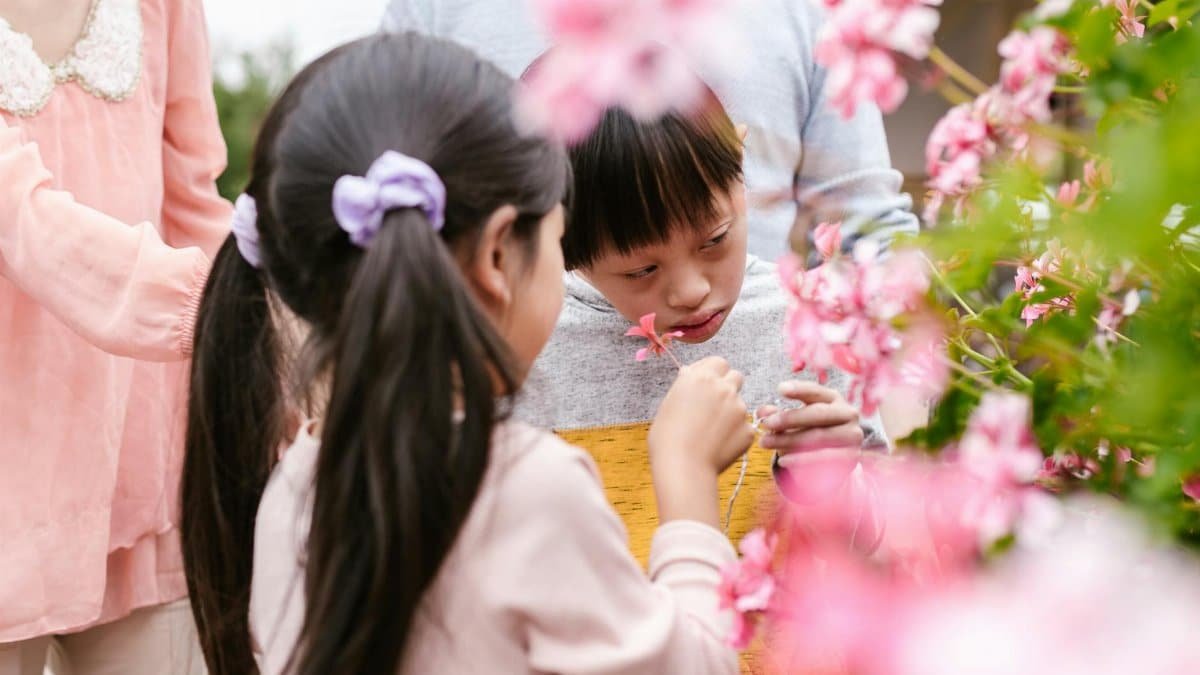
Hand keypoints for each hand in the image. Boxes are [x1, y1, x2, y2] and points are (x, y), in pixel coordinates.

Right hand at [649, 357, 755, 526]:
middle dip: (728, 386)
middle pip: (736, 377)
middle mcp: (723, 388)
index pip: (719, 362)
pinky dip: (735, 434)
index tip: (707, 384)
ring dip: (731, 412)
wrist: (682, 467)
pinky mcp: (748, 429)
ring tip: (711, 432)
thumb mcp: (668, 403)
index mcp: (700, 377)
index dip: (714, 372)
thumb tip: (690, 373)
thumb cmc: (666, 437)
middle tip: (715, 404)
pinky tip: (718, 445)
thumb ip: (684, 385)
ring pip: (740, 403)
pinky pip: (744, 427)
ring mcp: (739, 408)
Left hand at [756, 380, 862, 454]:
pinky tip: (783, 460)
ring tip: (766, 443)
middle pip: (818, 414)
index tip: (780, 389)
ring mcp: (852, 435)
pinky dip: (801, 459)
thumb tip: (762, 412)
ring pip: (819, 436)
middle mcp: (848, 413)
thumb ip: (777, 414)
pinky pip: (824, 458)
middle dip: (790, 418)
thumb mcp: (793, 420)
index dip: (799, 389)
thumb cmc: (810, 431)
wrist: (833, 459)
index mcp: (834, 398)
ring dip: (789, 440)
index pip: (816, 391)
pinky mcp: (851, 456)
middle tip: (767, 424)